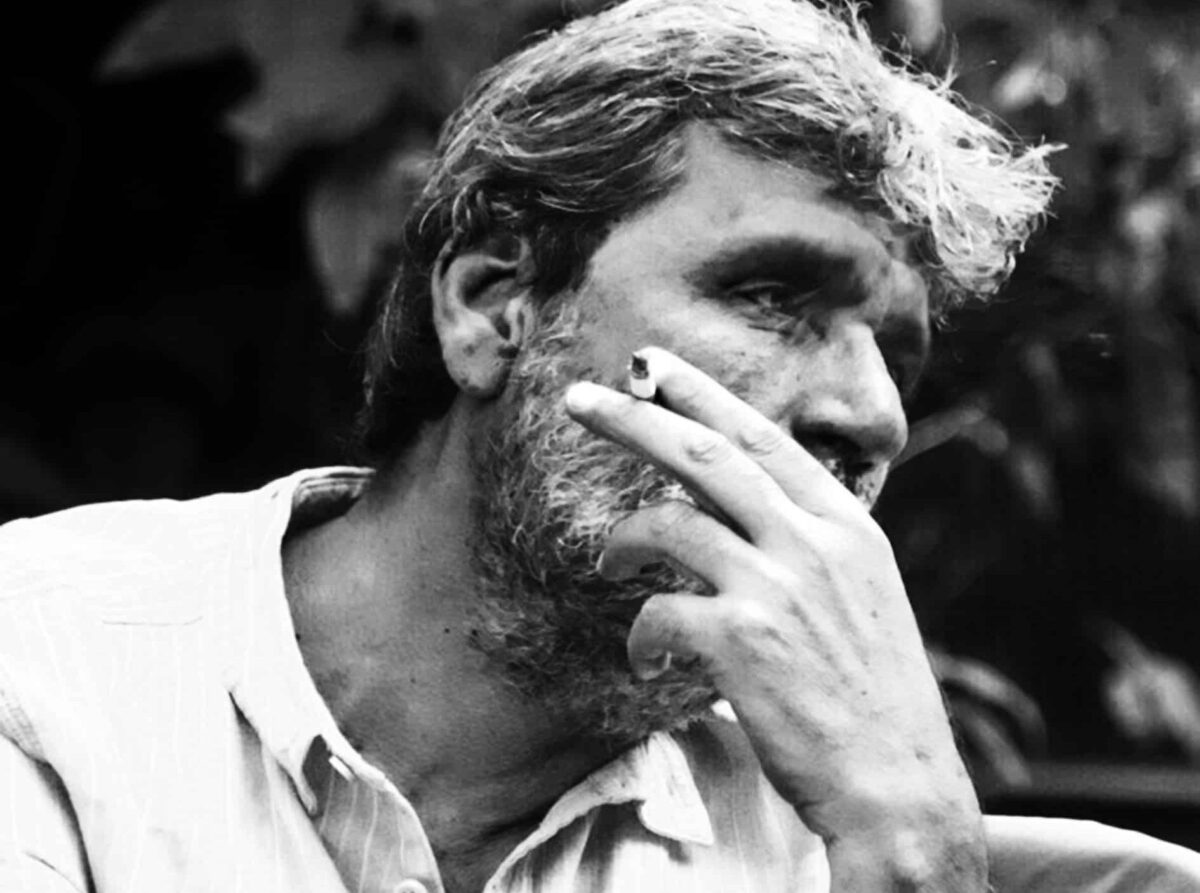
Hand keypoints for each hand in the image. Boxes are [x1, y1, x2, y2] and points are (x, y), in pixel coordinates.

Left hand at [564, 347, 986, 891]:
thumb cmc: (875, 700)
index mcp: (846, 525)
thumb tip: (744, 511)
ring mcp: (778, 586)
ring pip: (667, 522)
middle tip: (579, 399)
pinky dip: (641, 632)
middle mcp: (813, 541)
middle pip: (704, 451)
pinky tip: (648, 660)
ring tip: (608, 560)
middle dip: (633, 417)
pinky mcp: (741, 640)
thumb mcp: (862, 597)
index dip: (701, 394)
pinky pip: (657, 610)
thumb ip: (810, 545)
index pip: (763, 435)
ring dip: (621, 539)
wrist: (899, 787)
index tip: (654, 368)